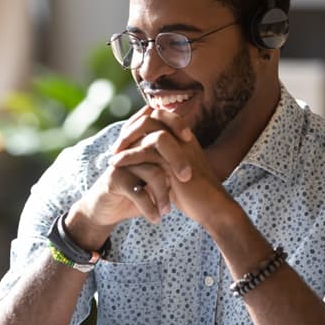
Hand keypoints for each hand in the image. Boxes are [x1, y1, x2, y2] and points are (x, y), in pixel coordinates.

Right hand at [64, 107, 193, 248]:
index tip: (190, 138)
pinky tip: (156, 218)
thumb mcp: (155, 178)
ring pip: (152, 172)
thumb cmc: (136, 192)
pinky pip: (138, 191)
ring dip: (163, 194)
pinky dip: (150, 207)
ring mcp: (122, 163)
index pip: (159, 121)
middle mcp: (131, 149)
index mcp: (141, 143)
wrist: (107, 209)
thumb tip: (200, 160)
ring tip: (168, 211)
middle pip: (158, 143)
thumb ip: (170, 166)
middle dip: (177, 161)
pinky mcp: (114, 179)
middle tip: (186, 179)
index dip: (175, 123)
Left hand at [108, 108, 231, 226]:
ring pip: (148, 128)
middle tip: (117, 145)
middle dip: (131, 127)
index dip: (138, 123)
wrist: (211, 209)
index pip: (158, 115)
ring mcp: (180, 146)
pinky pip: (146, 150)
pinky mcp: (175, 161)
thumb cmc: (193, 194)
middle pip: (152, 115)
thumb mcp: (174, 172)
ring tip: (113, 154)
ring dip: (127, 139)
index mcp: (184, 136)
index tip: (124, 139)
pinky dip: (128, 156)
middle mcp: (183, 137)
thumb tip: (142, 154)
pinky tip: (116, 164)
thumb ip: (161, 160)